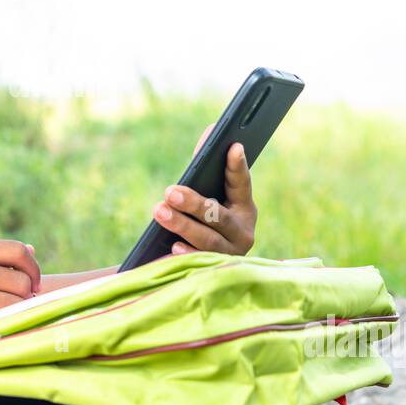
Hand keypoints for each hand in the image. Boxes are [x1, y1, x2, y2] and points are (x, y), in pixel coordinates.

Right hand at [0, 238, 40, 341]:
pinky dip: (2, 329)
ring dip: (14, 315)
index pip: (17, 251)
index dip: (32, 269)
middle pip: (21, 281)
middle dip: (24, 297)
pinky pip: (1, 324)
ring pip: (16, 304)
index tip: (34, 284)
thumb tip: (31, 250)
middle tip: (14, 308)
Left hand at [151, 122, 256, 257]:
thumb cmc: (204, 219)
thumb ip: (205, 166)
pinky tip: (172, 247)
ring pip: (209, 241)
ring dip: (183, 225)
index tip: (233, 146)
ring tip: (161, 212)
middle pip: (219, 217)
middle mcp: (243, 232)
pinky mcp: (216, 273)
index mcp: (244, 208)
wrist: (202, 268)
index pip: (242, 184)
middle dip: (194, 203)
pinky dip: (187, 254)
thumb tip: (210, 131)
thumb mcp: (207, 194)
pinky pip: (201, 264)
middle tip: (169, 191)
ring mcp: (231, 255)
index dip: (237, 166)